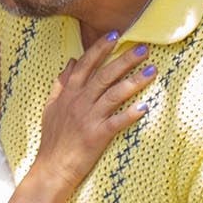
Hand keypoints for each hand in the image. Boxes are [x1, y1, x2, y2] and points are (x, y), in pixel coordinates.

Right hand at [35, 31, 153, 190]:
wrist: (52, 168)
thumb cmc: (53, 138)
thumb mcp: (51, 107)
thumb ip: (61, 83)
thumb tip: (70, 61)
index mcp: (69, 94)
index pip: (84, 65)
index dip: (99, 48)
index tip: (115, 34)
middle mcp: (79, 103)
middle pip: (103, 76)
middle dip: (123, 60)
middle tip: (143, 48)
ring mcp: (88, 119)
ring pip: (113, 95)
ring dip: (133, 82)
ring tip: (152, 71)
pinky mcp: (97, 136)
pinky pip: (116, 122)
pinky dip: (130, 114)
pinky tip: (144, 107)